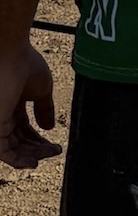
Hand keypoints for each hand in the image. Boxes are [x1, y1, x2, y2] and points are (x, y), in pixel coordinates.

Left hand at [0, 43, 58, 168]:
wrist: (10, 54)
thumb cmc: (25, 64)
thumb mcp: (42, 89)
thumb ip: (45, 109)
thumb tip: (49, 127)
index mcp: (12, 105)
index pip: (24, 130)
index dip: (39, 140)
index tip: (55, 145)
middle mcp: (2, 115)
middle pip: (19, 141)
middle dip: (37, 149)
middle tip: (54, 151)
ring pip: (12, 149)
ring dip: (31, 156)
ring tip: (49, 154)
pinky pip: (3, 152)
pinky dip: (17, 160)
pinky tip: (34, 161)